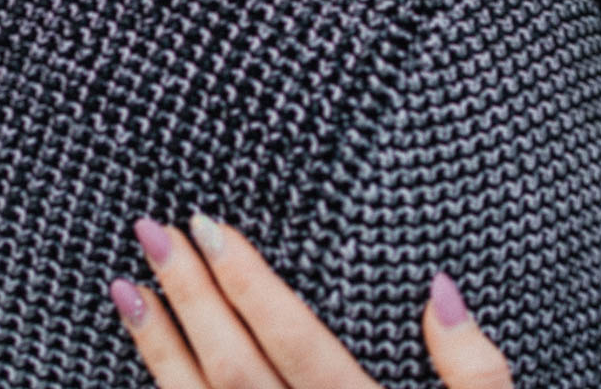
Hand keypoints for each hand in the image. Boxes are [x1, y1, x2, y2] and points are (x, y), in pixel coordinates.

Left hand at [116, 214, 511, 388]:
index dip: (249, 282)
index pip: (294, 340)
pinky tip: (151, 375)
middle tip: (152, 234)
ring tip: (125, 292)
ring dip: (159, 352)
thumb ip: (476, 372)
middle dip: (190, 297)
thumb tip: (439, 292)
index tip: (207, 226)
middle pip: (235, 369)